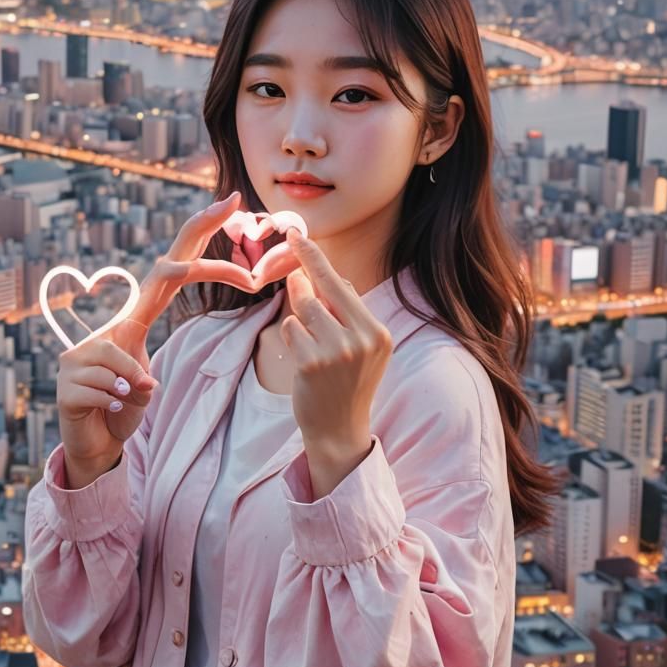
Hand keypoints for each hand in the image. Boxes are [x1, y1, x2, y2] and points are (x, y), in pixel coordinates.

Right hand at [56, 190, 249, 484]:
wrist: (89, 442)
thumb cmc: (122, 406)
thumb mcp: (149, 380)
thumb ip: (149, 364)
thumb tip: (146, 375)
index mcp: (139, 317)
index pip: (174, 269)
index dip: (199, 236)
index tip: (229, 203)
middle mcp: (114, 322)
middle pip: (164, 267)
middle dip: (200, 236)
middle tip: (228, 204)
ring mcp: (84, 348)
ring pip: (126, 357)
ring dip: (134, 386)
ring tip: (124, 401)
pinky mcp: (69, 375)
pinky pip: (111, 386)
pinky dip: (116, 404)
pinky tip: (106, 409)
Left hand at [280, 228, 392, 477]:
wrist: (339, 430)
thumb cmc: (347, 384)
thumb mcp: (361, 348)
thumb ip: (348, 314)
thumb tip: (326, 276)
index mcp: (377, 332)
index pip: (342, 285)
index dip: (316, 259)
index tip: (296, 235)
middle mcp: (361, 340)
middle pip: (319, 292)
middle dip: (300, 279)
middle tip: (291, 267)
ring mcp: (336, 352)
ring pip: (301, 310)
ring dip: (298, 319)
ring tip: (309, 340)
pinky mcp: (311, 364)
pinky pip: (289, 330)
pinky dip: (290, 338)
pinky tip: (301, 358)